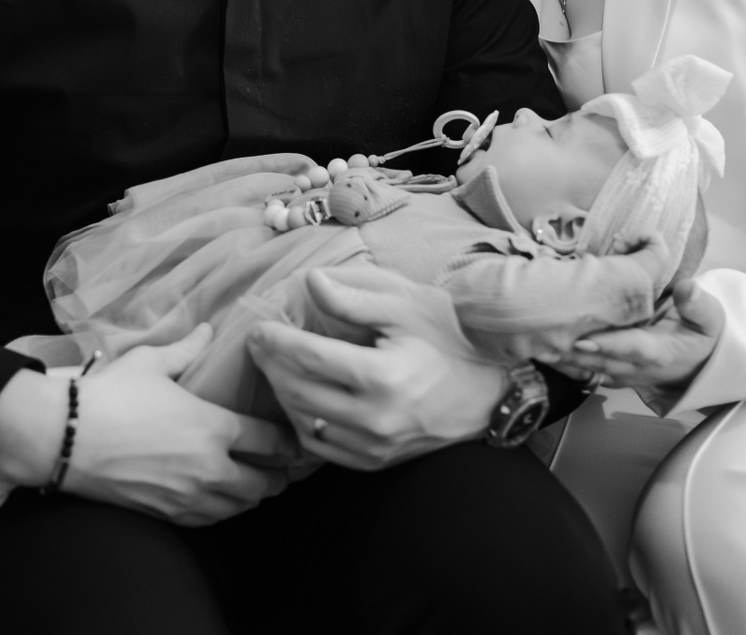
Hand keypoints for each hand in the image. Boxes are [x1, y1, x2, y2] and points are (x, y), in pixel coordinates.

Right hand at [0, 324, 300, 526]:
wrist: (62, 439)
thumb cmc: (109, 395)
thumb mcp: (151, 362)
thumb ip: (187, 349)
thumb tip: (208, 330)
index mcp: (215, 428)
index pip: (272, 442)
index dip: (292, 442)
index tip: (300, 439)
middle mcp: (211, 469)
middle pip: (266, 483)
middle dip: (281, 475)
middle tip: (286, 465)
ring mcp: (190, 497)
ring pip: (242, 507)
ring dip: (254, 494)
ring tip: (258, 481)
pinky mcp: (168, 514)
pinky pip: (212, 520)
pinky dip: (224, 510)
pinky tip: (222, 499)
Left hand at [246, 266, 507, 470]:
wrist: (487, 393)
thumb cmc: (447, 340)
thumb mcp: (405, 306)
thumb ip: (353, 296)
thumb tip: (307, 282)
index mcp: (383, 377)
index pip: (307, 357)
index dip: (275, 340)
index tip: (258, 325)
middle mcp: (375, 419)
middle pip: (297, 390)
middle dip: (270, 364)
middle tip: (259, 343)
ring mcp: (375, 447)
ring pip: (303, 421)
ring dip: (281, 392)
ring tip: (276, 366)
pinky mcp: (375, 462)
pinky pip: (320, 447)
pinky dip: (301, 422)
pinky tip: (299, 398)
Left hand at [541, 278, 722, 390]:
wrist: (702, 363)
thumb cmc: (702, 335)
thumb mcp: (710, 318)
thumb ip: (697, 304)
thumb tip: (687, 287)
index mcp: (661, 353)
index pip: (632, 349)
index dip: (608, 346)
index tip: (583, 341)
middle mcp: (638, 369)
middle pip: (601, 362)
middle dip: (571, 353)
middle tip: (543, 338)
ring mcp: (624, 376)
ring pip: (589, 371)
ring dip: (562, 361)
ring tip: (534, 345)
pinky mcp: (613, 375)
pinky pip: (585, 373)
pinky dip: (565, 365)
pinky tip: (542, 352)